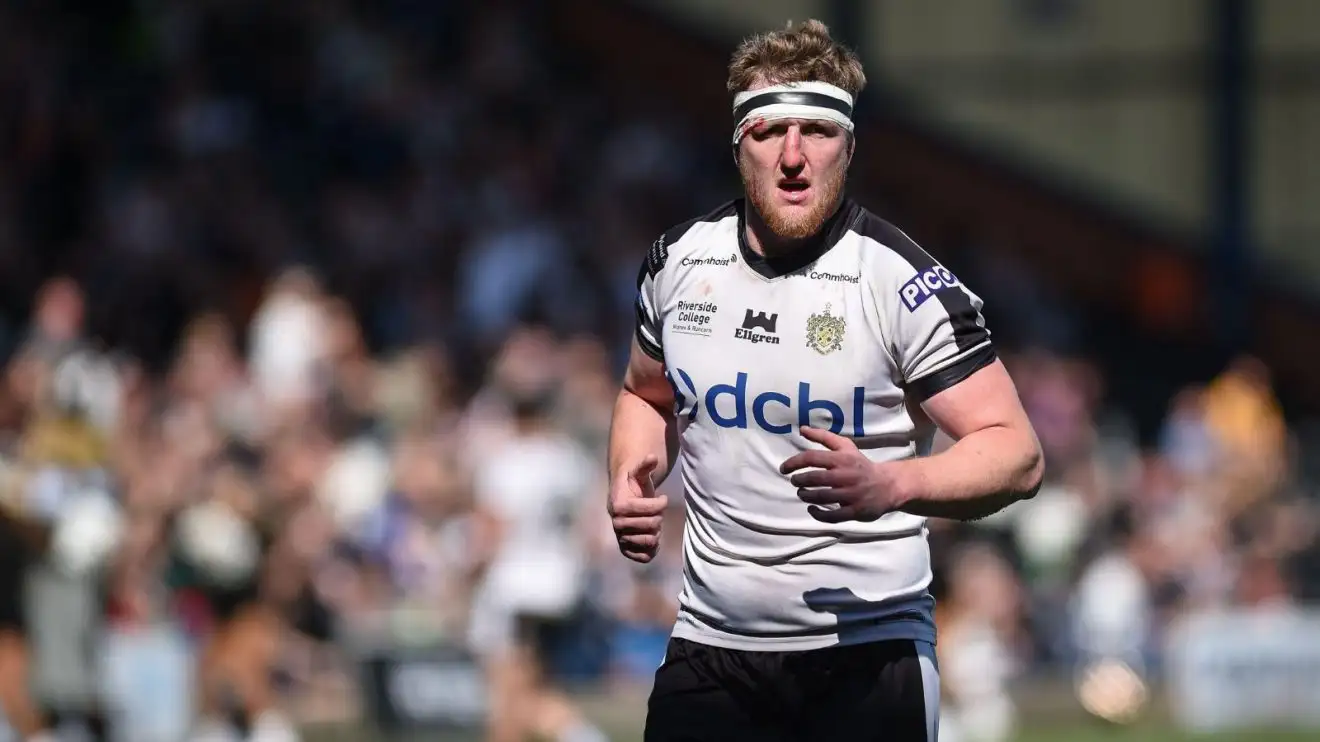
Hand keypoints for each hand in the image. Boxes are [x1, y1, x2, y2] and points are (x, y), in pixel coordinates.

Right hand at [608, 455, 668, 562]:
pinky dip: (651, 551)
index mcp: (618, 505)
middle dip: (659, 518)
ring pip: (649, 541)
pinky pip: (642, 557)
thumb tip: (652, 457)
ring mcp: (621, 537)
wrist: (624, 500)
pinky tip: (654, 540)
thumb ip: (644, 465)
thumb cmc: (634, 485)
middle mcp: (616, 523)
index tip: (663, 498)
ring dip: (657, 533)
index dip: (660, 503)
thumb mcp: (638, 473)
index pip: (648, 509)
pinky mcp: (626, 549)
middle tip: (658, 513)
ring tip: (655, 525)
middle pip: (651, 525)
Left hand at [779, 426, 913, 523]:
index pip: (812, 458)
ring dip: (806, 495)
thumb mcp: (846, 446)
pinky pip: (832, 516)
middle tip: (795, 481)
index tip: (783, 469)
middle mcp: (846, 475)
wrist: (888, 485)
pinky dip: (818, 513)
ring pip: (821, 497)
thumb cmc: (860, 464)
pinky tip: (811, 508)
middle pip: (814, 478)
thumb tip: (801, 428)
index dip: (794, 463)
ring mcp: (851, 494)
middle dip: (799, 480)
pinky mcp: (855, 511)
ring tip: (802, 493)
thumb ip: (824, 437)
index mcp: (842, 458)